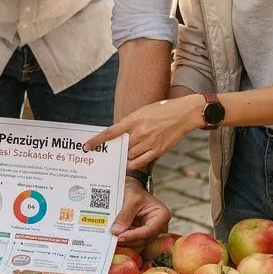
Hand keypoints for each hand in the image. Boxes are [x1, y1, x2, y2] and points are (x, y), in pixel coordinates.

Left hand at [84, 97, 203, 169]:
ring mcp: (149, 142)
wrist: (185, 113)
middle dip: (112, 152)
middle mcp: (140, 132)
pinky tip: (129, 163)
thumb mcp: (144, 111)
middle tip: (105, 155)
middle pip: (120, 147)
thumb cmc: (164, 109)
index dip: (97, 141)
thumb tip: (119, 133)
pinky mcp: (158, 150)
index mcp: (134, 120)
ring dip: (122, 157)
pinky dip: (132, 163)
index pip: (111, 132)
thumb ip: (131, 122)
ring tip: (119, 158)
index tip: (87, 146)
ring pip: (129, 156)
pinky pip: (140, 162)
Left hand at [110, 181, 170, 249]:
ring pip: (139, 242)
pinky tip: (115, 236)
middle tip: (114, 238)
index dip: (134, 235)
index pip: (149, 230)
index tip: (120, 236)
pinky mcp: (141, 233)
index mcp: (162, 215)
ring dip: (126, 241)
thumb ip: (124, 215)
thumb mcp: (130, 199)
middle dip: (129, 239)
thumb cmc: (135, 190)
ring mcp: (150, 230)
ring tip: (113, 237)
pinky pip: (133, 240)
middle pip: (144, 239)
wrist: (130, 188)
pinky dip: (125, 239)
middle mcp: (159, 225)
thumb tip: (117, 230)